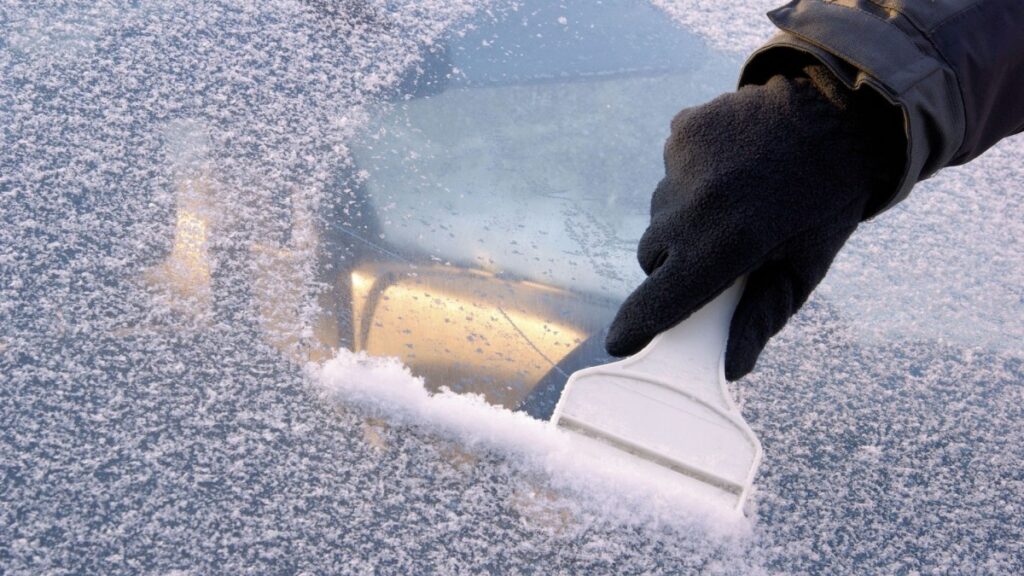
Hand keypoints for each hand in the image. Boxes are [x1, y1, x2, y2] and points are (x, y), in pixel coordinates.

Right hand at [605, 65, 903, 379]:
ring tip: (730, 202)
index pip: (662, 298)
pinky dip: (690, 177)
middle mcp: (698, 202)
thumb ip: (760, 319)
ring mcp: (685, 161)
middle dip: (671, 264)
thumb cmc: (825, 204)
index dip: (637, 326)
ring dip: (682, 218)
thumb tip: (729, 368)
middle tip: (709, 256)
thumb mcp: (803, 269)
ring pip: (659, 212)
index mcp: (731, 243)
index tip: (621, 343)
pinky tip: (727, 168)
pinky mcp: (682, 130)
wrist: (840, 115)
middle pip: (652, 255)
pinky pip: (669, 171)